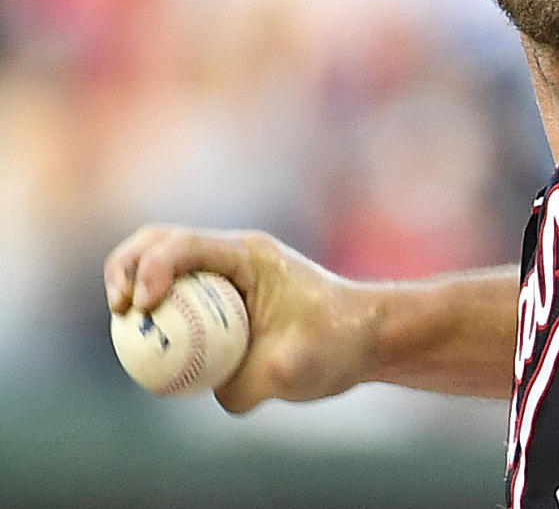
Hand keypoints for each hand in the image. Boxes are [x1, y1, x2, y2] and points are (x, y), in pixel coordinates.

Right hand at [103, 225, 371, 412]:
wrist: (365, 336)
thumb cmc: (337, 343)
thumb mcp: (294, 368)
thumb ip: (248, 383)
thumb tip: (211, 392)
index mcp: (249, 255)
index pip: (186, 244)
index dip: (153, 267)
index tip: (142, 306)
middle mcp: (232, 257)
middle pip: (159, 241)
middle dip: (126, 266)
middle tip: (119, 309)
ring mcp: (224, 275)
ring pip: (161, 262)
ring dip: (131, 283)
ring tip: (124, 323)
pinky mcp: (221, 300)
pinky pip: (175, 298)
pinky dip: (153, 313)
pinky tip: (147, 347)